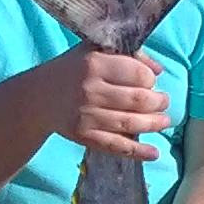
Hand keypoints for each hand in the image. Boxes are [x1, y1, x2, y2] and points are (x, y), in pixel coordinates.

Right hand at [33, 46, 166, 160]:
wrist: (39, 98)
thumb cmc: (73, 70)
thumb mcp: (95, 51)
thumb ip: (128, 55)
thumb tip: (159, 69)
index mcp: (95, 64)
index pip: (138, 73)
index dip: (151, 79)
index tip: (152, 81)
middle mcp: (90, 90)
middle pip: (138, 100)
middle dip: (158, 102)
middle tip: (164, 102)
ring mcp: (86, 115)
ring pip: (131, 123)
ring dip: (153, 124)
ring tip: (164, 121)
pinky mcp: (84, 136)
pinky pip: (115, 145)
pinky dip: (137, 152)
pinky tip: (153, 153)